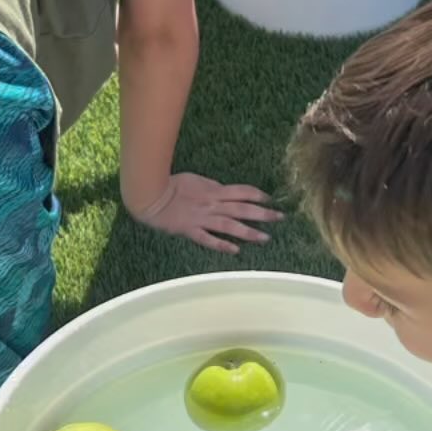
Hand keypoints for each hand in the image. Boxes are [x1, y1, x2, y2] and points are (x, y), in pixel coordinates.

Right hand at [129, 174, 281, 252]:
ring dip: (249, 232)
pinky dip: (222, 244)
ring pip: (230, 226)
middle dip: (263, 213)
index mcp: (213, 190)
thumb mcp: (196, 180)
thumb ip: (212, 187)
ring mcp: (202, 218)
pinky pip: (208, 239)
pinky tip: (235, 251)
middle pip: (243, 208)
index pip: (241, 191)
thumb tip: (225, 191)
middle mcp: (212, 204)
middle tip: (280, 218)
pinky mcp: (190, 230)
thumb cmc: (171, 184)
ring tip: (265, 238)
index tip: (270, 200)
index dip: (257, 195)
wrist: (151, 195)